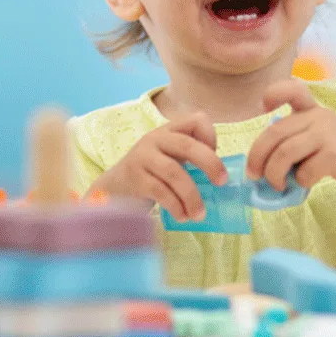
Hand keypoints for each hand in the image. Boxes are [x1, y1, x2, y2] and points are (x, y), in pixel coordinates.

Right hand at [95, 112, 226, 221]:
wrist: (113, 189)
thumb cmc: (150, 174)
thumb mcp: (170, 158)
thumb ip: (190, 159)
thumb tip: (220, 176)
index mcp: (169, 131)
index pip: (197, 120)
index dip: (211, 137)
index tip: (214, 159)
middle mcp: (155, 139)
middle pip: (188, 145)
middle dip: (210, 163)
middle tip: (222, 182)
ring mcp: (142, 157)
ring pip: (174, 173)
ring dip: (192, 196)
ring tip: (199, 214)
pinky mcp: (134, 178)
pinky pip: (161, 191)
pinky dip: (176, 206)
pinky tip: (182, 216)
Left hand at [246, 80, 335, 190]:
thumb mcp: (320, 133)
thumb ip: (296, 140)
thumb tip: (264, 167)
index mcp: (310, 110)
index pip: (291, 90)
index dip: (273, 94)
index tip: (263, 107)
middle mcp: (316, 118)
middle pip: (274, 133)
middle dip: (257, 156)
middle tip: (253, 174)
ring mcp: (326, 134)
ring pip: (284, 153)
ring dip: (274, 174)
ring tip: (278, 185)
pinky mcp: (334, 154)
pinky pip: (305, 171)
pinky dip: (300, 182)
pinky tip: (306, 183)